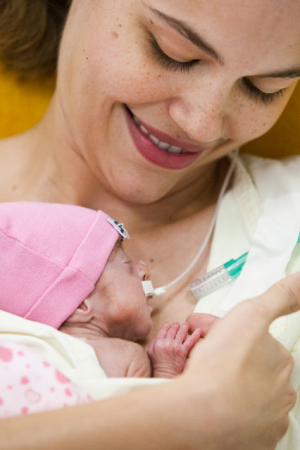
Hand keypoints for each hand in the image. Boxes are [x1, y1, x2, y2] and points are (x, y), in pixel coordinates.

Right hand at [147, 322, 200, 377]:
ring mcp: (176, 346)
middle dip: (176, 325)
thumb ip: (154, 342)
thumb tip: (159, 335)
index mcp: (158, 342)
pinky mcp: (183, 351)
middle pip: (173, 330)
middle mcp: (167, 342)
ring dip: (184, 327)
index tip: (169, 323)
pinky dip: (196, 335)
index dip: (167, 325)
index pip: (163, 329)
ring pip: (181, 332)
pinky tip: (199, 330)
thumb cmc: (157, 364)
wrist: (165, 374)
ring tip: (186, 324)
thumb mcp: (150, 352)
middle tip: (177, 324)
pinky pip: (191, 341)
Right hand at [182, 273, 299, 449]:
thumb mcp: (252, 313)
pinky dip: (226, 413)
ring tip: (204, 381)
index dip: (235, 339)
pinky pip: (240, 424)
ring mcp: (266, 422)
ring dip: (228, 387)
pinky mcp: (251, 444)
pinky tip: (211, 404)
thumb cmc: (224, 364)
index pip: (261, 347)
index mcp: (281, 364)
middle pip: (252, 372)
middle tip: (205, 360)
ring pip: (245, 397)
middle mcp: (280, 395)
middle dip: (231, 362)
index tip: (218, 340)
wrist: (201, 412)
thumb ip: (280, 296)